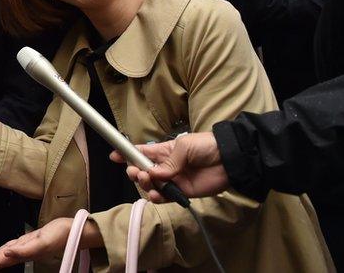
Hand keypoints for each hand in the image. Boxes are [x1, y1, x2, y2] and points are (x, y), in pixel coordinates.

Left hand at [0, 217, 98, 272]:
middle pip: (0, 260)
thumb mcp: (40, 243)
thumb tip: (6, 253)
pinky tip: (5, 251)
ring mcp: (27, 246)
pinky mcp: (32, 240)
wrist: (75, 231)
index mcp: (23, 253)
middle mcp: (23, 251)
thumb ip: (23, 250)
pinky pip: (14, 247)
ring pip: (6, 254)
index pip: (0, 262)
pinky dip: (6, 250)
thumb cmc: (60, 236)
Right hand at [110, 132, 228, 202]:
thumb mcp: (183, 146)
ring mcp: (173, 180)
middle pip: (143, 172)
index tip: (114, 156)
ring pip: (151, 186)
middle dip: (135, 172)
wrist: (229, 160)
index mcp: (164, 152)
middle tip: (135, 172)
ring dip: (145, 185)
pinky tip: (157, 194)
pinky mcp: (182, 193)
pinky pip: (165, 197)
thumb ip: (168, 162)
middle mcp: (165, 166)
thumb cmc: (206, 146)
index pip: (141, 153)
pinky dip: (158, 197)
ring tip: (148, 180)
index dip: (127, 154)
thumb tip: (155, 175)